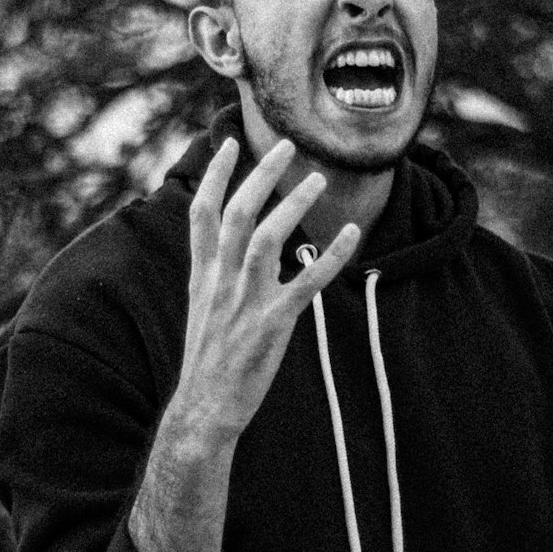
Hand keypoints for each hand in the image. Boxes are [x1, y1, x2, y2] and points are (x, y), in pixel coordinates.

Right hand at [174, 136, 359, 443]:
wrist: (204, 408)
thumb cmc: (209, 362)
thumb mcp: (202, 310)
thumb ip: (215, 275)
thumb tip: (230, 248)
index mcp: (203, 275)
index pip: (202, 212)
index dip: (214, 174)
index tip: (228, 143)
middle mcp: (221, 281)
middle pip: (237, 212)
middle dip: (261, 174)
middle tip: (286, 144)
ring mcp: (245, 302)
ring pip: (267, 237)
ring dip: (293, 204)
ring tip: (318, 179)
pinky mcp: (272, 324)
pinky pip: (307, 282)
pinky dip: (332, 256)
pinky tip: (351, 235)